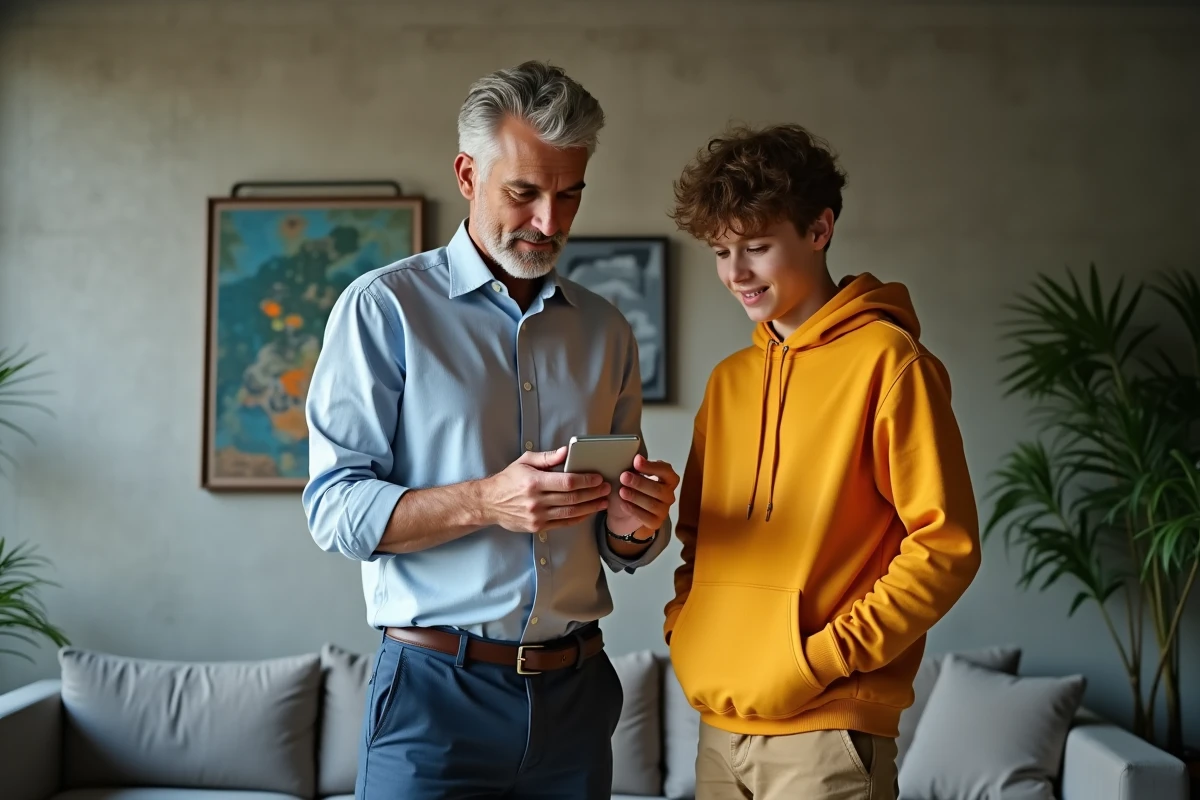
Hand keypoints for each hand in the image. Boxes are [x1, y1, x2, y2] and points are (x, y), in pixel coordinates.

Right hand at [480, 447, 611, 532]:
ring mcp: (537, 516)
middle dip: (593, 493)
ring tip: (603, 501)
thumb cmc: (508, 480)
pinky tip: (588, 512)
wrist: (489, 503)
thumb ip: (547, 457)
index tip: (598, 478)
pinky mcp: (538, 527)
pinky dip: (578, 518)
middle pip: (572, 498)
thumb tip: (566, 452)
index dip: (586, 480)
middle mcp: (536, 501)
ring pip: (571, 513)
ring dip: (590, 507)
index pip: (567, 482)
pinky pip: (563, 523)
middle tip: (606, 488)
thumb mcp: (525, 462)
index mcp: (534, 482)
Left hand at [605, 454, 679, 536]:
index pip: (666, 471)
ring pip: (652, 504)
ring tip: (622, 491)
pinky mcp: (655, 523)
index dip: (652, 466)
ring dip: (636, 496)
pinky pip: (646, 518)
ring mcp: (663, 510)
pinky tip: (623, 504)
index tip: (636, 461)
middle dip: (640, 482)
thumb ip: (636, 468)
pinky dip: (634, 510)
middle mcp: (668, 495)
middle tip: (624, 477)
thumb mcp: (632, 476)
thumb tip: (637, 459)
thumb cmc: (632, 489)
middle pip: (658, 489)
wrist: (623, 514)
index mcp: (667, 479)